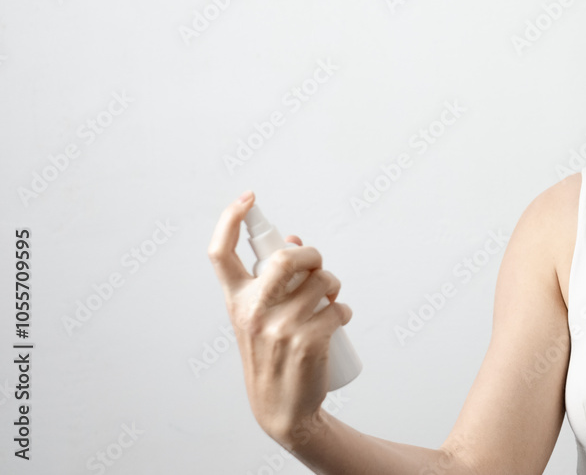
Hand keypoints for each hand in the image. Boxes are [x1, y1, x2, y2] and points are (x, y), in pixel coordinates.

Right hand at [206, 190, 353, 441]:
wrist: (281, 409)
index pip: (220, 253)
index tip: (247, 197)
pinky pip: (338, 308)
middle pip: (283, 258)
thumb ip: (272, 279)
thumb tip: (294, 239)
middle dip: (310, 254)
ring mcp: (279, 328)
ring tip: (330, 298)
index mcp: (236, 301)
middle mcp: (252, 312)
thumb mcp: (260, 317)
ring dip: (333, 286)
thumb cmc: (272, 354)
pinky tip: (339, 319)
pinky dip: (344, 310)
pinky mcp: (307, 342)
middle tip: (318, 265)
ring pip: (320, 283)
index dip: (230, 218)